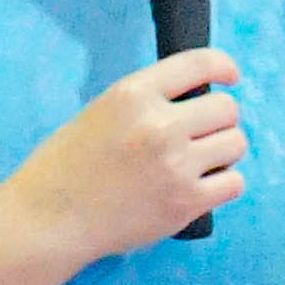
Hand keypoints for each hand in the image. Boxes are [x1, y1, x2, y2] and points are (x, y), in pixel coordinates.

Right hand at [17, 47, 247, 257]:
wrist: (48, 220)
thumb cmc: (65, 168)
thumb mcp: (100, 111)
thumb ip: (145, 102)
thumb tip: (192, 101)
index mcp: (133, 93)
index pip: (201, 64)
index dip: (224, 67)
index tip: (230, 77)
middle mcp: (159, 124)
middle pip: (227, 108)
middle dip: (218, 120)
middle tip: (201, 136)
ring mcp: (175, 164)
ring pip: (236, 144)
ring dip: (224, 151)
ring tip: (201, 162)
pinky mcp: (185, 202)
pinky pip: (233, 183)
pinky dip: (223, 184)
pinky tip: (202, 187)